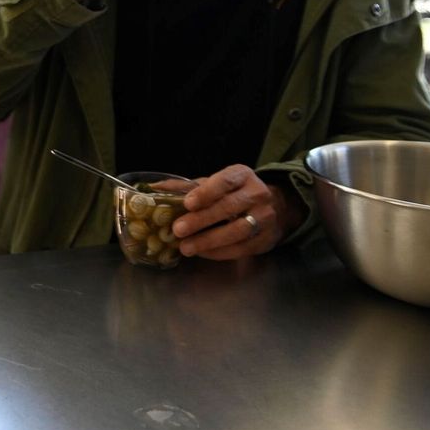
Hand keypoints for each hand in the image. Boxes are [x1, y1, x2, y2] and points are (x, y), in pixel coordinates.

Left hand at [170, 164, 303, 259]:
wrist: (275, 208)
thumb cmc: (235, 194)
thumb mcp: (214, 184)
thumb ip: (186, 187)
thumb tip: (154, 189)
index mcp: (242, 175)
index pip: (225, 181)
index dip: (206, 192)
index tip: (188, 203)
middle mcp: (257, 193)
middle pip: (229, 207)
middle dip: (202, 219)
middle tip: (178, 229)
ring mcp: (265, 217)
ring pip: (237, 230)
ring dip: (209, 240)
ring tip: (186, 247)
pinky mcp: (266, 239)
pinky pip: (242, 248)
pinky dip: (219, 252)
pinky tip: (202, 253)